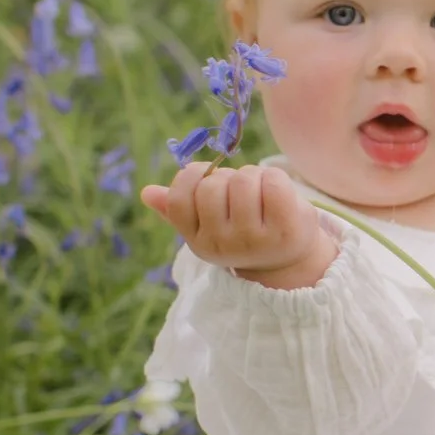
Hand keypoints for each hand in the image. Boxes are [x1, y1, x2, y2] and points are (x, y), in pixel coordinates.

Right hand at [140, 163, 338, 289]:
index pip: (180, 199)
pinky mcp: (284, 230)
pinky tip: (278, 194)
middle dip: (226, 177)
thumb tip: (146, 193)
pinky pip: (272, 181)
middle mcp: (222, 245)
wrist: (288, 258)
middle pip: (212, 185)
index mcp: (198, 242)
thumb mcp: (209, 225)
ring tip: (260, 193)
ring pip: (242, 180)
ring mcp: (254, 240)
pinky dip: (274, 177)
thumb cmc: (243, 230)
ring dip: (252, 176)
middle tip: (240, 191)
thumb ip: (178, 209)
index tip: (208, 177)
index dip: (192, 176)